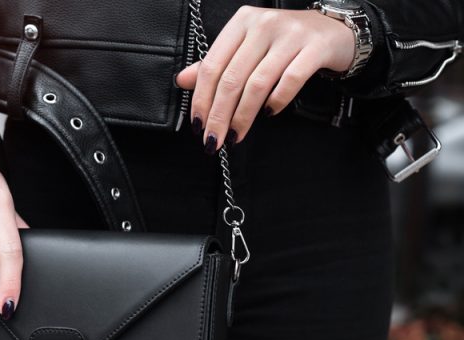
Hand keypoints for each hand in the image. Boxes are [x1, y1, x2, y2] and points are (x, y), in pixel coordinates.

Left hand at [174, 6, 355, 150]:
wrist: (333, 30)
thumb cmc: (283, 42)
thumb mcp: (246, 47)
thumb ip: (216, 64)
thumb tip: (182, 81)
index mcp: (241, 23)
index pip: (212, 66)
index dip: (201, 99)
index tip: (197, 125)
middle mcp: (263, 25)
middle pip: (232, 78)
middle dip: (219, 115)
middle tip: (213, 140)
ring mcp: (291, 34)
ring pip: (257, 83)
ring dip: (243, 116)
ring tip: (235, 135)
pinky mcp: (315, 47)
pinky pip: (290, 80)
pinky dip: (276, 101)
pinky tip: (268, 114)